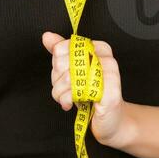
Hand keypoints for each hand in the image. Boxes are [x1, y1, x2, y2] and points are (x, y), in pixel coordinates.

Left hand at [41, 31, 128, 147]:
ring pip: (67, 78)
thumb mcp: (73, 70)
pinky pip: (76, 93)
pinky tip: (70, 103)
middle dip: (57, 79)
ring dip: (60, 92)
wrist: (111, 120)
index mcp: (99, 48)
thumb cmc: (91, 95)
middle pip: (63, 62)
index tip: (63, 72)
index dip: (57, 63)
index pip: (63, 47)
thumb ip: (61, 52)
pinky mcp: (109, 93)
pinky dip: (67, 100)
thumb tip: (47, 37)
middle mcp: (106, 59)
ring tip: (66, 96)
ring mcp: (110, 75)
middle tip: (64, 87)